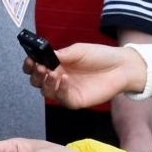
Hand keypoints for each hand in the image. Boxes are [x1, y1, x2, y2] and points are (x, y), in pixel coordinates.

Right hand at [25, 41, 146, 107]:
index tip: (30, 60)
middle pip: (37, 81)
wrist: (121, 66)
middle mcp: (58, 78)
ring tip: (52, 73)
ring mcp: (66, 90)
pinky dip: (60, 89)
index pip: (36, 67)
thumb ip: (60, 54)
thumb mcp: (78, 50)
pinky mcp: (75, 100)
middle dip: (35, 75)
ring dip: (46, 83)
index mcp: (57, 65)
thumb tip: (44, 56)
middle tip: (40, 67)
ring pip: (46, 92)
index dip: (30, 65)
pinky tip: (64, 79)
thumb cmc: (100, 56)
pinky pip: (62, 99)